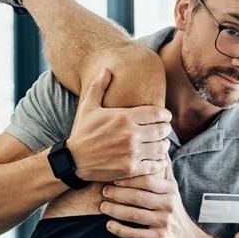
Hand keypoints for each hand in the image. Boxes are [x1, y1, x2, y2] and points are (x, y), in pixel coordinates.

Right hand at [67, 68, 172, 182]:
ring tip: (160, 144)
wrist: (73, 160)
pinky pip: (155, 165)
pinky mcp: (131, 169)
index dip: (165, 115)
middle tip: (163, 130)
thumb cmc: (82, 132)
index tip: (165, 117)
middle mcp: (131, 134)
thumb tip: (106, 68)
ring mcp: (132, 153)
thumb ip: (99, 86)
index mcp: (125, 117)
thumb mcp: (88, 106)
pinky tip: (158, 159)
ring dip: (163, 145)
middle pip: (162, 130)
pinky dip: (160, 162)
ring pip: (161, 147)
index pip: (157, 113)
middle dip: (165, 129)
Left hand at [100, 157, 197, 237]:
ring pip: (135, 215)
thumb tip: (160, 145)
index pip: (147, 181)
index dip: (129, 178)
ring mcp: (164, 223)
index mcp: (170, 190)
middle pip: (139, 197)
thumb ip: (163, 168)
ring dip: (116, 210)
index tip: (113, 176)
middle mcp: (168, 205)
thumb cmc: (172, 207)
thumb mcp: (171, 187)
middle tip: (103, 191)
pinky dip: (121, 230)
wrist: (185, 237)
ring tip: (102, 206)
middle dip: (118, 194)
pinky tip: (109, 225)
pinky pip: (136, 235)